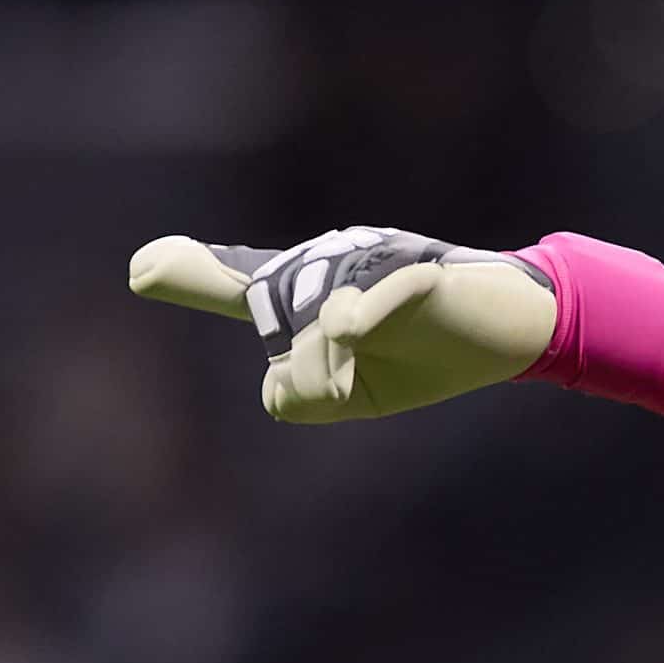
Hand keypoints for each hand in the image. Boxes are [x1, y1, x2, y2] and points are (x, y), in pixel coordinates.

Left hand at [129, 226, 557, 422]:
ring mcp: (372, 270)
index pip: (247, 285)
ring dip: (344, 372)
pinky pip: (358, 314)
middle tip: (364, 378)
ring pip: (315, 341)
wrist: (520, 327)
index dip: (193, 274)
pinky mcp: (414, 276)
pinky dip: (355, 328)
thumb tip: (275, 378)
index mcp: (317, 296)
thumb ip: (308, 392)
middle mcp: (334, 270)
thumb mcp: (363, 393)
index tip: (143, 269)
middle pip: (283, 342)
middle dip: (317, 379)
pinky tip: (350, 334)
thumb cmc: (437, 352)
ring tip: (401, 355)